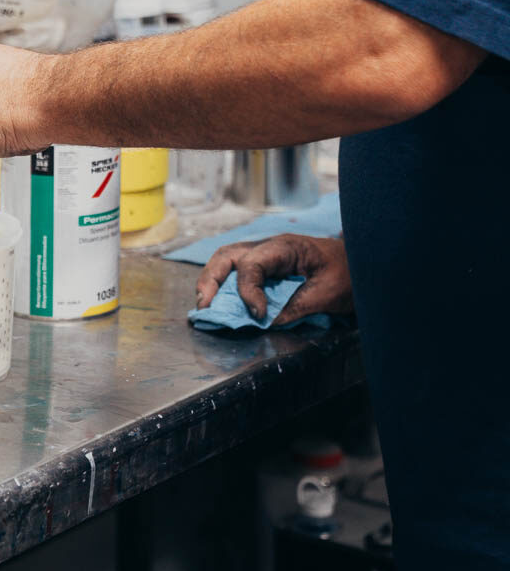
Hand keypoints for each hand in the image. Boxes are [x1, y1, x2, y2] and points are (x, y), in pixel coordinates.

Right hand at [194, 234, 352, 325]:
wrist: (366, 266)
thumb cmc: (351, 274)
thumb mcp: (328, 293)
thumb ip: (297, 306)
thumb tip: (266, 322)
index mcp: (286, 247)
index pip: (252, 264)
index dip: (248, 291)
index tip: (258, 315)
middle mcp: (270, 248)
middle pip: (228, 256)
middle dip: (211, 279)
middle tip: (205, 306)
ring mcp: (267, 258)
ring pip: (227, 263)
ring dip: (213, 283)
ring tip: (206, 306)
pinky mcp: (269, 271)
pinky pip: (238, 275)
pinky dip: (225, 289)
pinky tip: (221, 305)